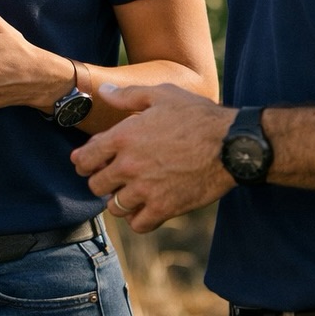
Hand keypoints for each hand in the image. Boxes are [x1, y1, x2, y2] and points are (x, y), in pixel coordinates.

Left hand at [70, 83, 235, 231]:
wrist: (231, 144)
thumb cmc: (197, 116)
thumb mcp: (161, 95)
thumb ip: (127, 95)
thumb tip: (102, 91)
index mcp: (123, 137)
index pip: (85, 158)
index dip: (83, 162)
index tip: (87, 163)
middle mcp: (129, 165)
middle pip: (96, 185)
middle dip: (101, 181)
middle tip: (112, 178)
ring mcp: (146, 190)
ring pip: (114, 207)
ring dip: (120, 201)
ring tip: (130, 193)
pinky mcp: (165, 208)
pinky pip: (138, 224)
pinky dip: (139, 219)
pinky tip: (146, 208)